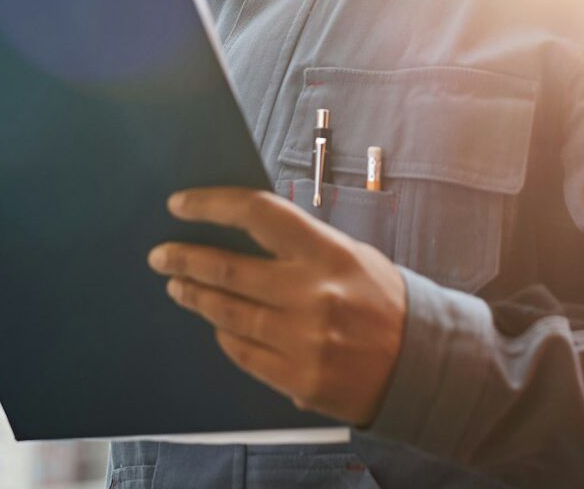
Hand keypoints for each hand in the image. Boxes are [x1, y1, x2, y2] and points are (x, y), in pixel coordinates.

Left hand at [148, 187, 407, 425]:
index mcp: (327, 252)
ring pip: (228, 314)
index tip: (179, 205)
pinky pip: (244, 353)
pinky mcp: (299, 380)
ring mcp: (304, 340)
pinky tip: (216, 324)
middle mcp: (312, 294)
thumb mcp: (349, 256)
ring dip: (196, 297)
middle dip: (185, 260)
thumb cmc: (382, 300)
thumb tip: (238, 229)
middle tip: (160, 256)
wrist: (423, 364)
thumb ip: (299, 246)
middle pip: (229, 269)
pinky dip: (225, 336)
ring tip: (178, 287)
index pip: (257, 213)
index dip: (211, 205)